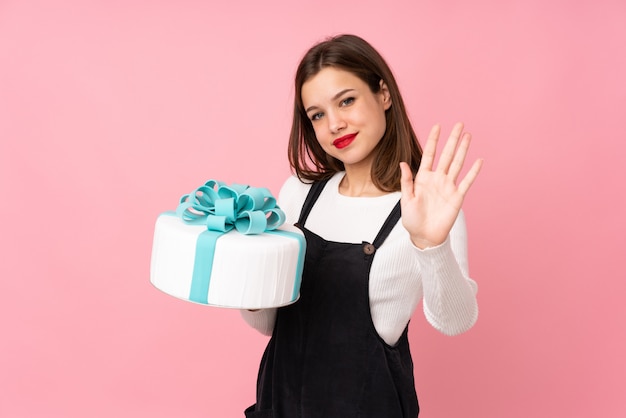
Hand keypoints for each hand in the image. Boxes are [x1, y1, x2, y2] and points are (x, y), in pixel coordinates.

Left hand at [400, 123, 482, 248]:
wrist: (424, 237)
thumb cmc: (412, 220)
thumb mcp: (406, 199)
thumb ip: (406, 181)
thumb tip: (403, 163)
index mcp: (423, 178)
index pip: (429, 155)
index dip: (433, 141)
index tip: (437, 126)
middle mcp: (437, 179)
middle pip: (446, 155)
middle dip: (452, 140)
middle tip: (458, 124)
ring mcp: (448, 186)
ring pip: (457, 164)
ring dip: (462, 150)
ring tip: (468, 136)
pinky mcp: (457, 197)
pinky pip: (466, 182)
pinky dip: (473, 172)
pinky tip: (478, 160)